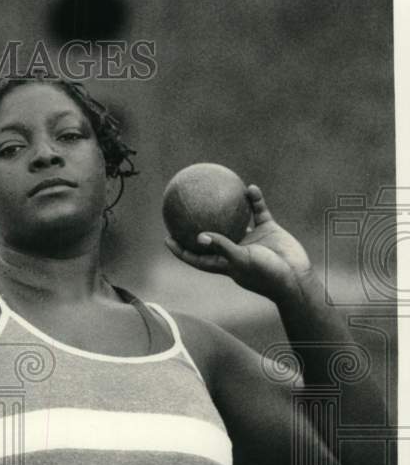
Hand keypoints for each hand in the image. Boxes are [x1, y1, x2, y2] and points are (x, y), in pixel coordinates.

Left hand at [164, 184, 313, 303]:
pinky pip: (258, 210)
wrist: (296, 277)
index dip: (181, 249)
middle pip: (212, 235)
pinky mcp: (268, 229)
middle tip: (184, 208)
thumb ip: (222, 246)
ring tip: (216, 188)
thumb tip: (199, 236)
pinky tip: (249, 187)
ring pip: (235, 218)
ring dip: (227, 205)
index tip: (167, 238)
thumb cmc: (266, 274)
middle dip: (198, 224)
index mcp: (224, 262)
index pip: (196, 257)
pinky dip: (254, 200)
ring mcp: (252, 239)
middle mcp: (235, 249)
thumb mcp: (241, 260)